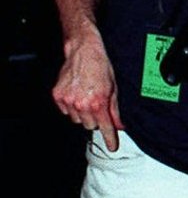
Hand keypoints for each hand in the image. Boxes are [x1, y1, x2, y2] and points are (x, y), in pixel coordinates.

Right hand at [52, 27, 123, 151]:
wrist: (83, 50)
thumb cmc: (101, 67)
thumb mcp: (114, 89)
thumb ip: (116, 110)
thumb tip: (120, 126)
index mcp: (98, 102)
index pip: (105, 128)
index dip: (110, 139)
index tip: (112, 147)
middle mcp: (82, 104)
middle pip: (90, 126)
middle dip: (96, 119)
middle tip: (98, 106)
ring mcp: (68, 100)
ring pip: (77, 120)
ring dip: (83, 114)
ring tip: (87, 97)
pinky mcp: (57, 96)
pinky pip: (66, 111)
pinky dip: (71, 107)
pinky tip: (77, 94)